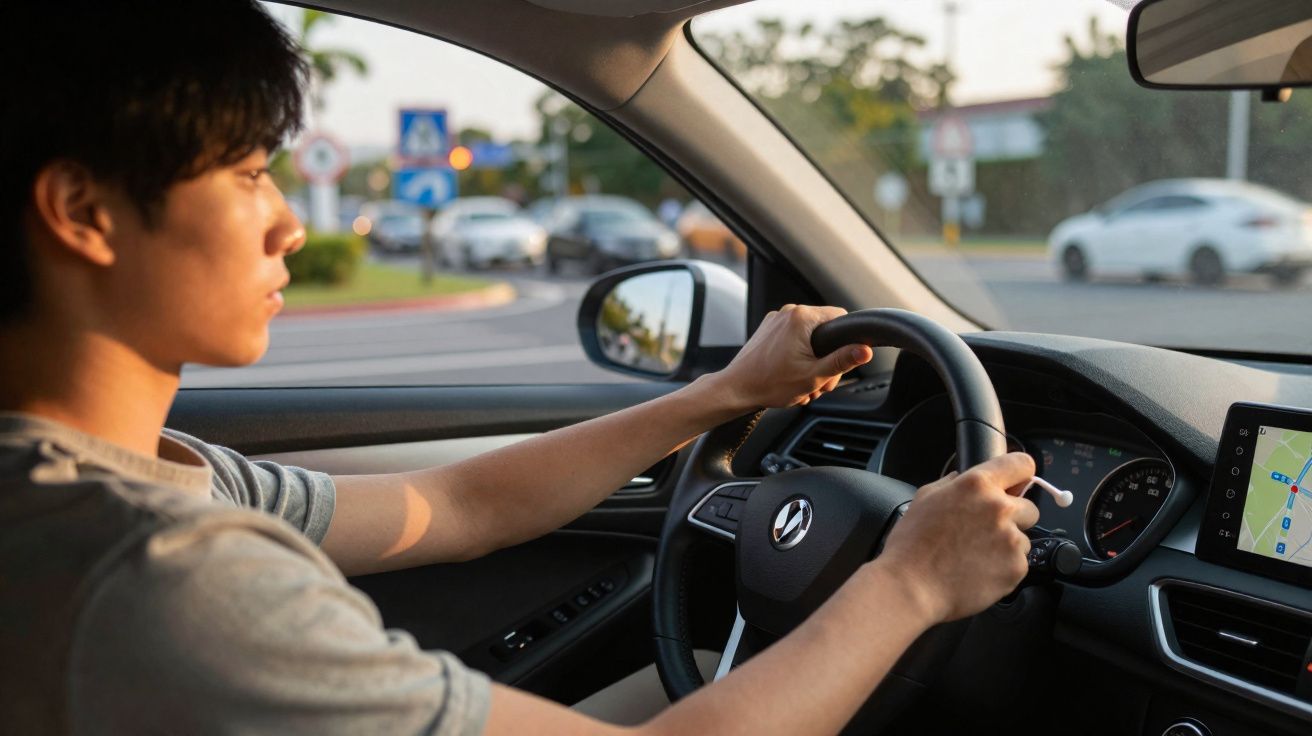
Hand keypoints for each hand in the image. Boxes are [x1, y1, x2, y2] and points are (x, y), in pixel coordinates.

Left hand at [711, 305, 872, 410]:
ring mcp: (775, 321)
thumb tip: (866, 350)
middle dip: (826, 359)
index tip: (840, 362)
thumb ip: (842, 361)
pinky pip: (792, 339)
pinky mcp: (768, 330)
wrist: (736, 389)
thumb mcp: (814, 376)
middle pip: (824, 331)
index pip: (840, 317)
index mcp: (801, 318)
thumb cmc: (770, 383)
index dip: (846, 341)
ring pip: (808, 338)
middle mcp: (787, 313)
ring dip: (811, 362)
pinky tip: (791, 376)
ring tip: (802, 383)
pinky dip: (797, 357)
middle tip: (819, 382)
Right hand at [876, 452, 1039, 622]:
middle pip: (1029, 507)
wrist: (911, 587)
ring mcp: (1011, 539)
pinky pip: (1019, 563)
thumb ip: (952, 483)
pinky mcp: (1016, 567)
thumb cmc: (912, 544)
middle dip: (1013, 517)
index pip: (1021, 464)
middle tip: (985, 531)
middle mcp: (999, 507)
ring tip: (975, 556)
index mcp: (977, 485)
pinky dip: (1004, 567)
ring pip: (1023, 538)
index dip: (1019, 474)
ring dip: (1006, 545)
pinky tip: (978, 570)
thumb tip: (962, 477)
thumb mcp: (925, 498)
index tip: (1016, 484)